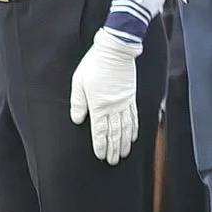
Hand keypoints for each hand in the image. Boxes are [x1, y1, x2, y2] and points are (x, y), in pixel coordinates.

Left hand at [68, 30, 142, 163]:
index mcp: (99, 105)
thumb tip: (77, 120)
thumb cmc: (94, 65)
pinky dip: (134, 128)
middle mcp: (114, 106)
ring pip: (126, 127)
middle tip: (113, 161)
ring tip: (124, 154)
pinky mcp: (131, 96)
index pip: (100, 130)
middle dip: (113, 148)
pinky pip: (134, 116)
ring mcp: (125, 102)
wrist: (115, 50)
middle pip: (115, 133)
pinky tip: (133, 136)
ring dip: (124, 142)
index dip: (100, 145)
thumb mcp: (78, 83)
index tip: (100, 155)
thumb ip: (78, 103)